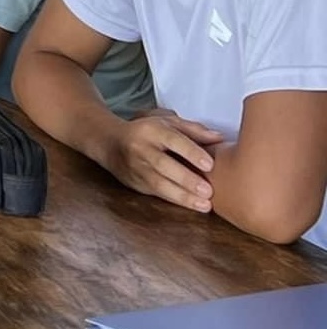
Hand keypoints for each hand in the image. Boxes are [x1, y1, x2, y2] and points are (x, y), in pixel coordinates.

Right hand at [102, 113, 222, 212]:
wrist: (110, 142)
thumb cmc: (145, 131)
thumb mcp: (166, 122)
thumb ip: (193, 130)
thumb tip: (219, 138)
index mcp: (151, 129)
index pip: (172, 140)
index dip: (191, 152)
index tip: (210, 165)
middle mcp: (140, 148)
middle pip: (163, 164)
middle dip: (186, 179)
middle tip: (208, 190)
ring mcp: (136, 167)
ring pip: (158, 183)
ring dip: (182, 195)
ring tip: (204, 204)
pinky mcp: (135, 182)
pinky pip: (155, 193)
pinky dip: (175, 200)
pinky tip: (192, 205)